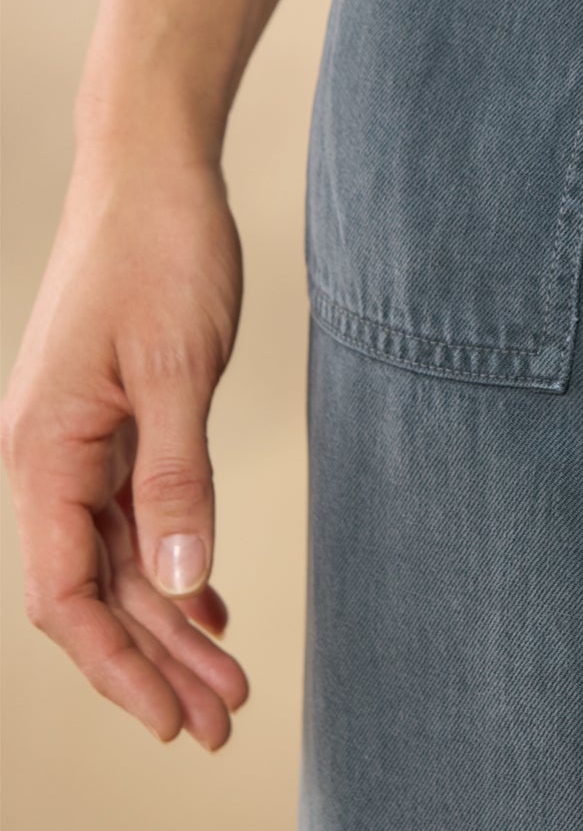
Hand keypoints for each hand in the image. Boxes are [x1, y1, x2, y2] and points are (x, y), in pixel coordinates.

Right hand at [1, 139, 248, 747]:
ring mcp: (82, 438)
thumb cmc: (159, 250)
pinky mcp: (118, 416)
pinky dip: (173, 560)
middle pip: (98, 588)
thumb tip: (177, 583)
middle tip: (221, 720)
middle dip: (158, 660)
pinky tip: (206, 601)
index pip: (66, 593)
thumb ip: (176, 475)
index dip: (117, 664)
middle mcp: (51, 456)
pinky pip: (136, 512)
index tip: (168, 718)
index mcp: (45, 452)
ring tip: (228, 680)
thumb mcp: (177, 365)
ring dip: (172, 619)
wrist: (153, 171)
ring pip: (122, 555)